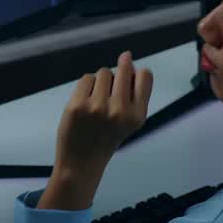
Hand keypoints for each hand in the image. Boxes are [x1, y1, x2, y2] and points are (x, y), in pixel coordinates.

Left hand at [53, 51, 153, 176]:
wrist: (81, 162)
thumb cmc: (105, 139)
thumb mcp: (129, 122)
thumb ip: (133, 95)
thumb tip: (128, 60)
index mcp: (137, 116)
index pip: (145, 76)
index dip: (136, 72)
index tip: (130, 77)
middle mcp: (119, 111)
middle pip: (124, 69)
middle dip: (120, 68)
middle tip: (111, 83)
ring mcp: (97, 107)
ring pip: (103, 72)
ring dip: (101, 81)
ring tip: (97, 99)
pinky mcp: (78, 105)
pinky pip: (86, 78)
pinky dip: (86, 86)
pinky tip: (85, 102)